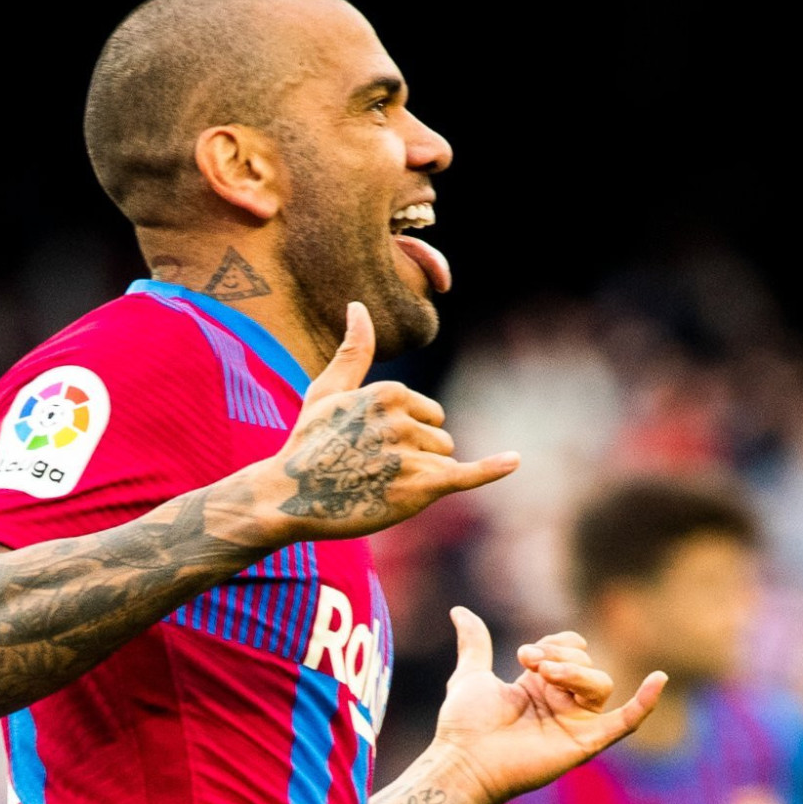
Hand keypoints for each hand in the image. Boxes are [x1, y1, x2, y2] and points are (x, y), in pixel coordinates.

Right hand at [223, 304, 518, 544]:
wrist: (288, 496)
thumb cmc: (306, 444)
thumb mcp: (327, 391)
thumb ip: (353, 351)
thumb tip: (358, 306)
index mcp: (389, 391)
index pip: (427, 414)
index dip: (403, 435)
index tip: (366, 448)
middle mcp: (403, 418)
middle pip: (440, 438)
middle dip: (416, 455)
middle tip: (370, 470)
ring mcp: (411, 452)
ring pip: (443, 462)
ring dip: (420, 477)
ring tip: (377, 486)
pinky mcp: (419, 486)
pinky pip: (465, 474)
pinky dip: (492, 469)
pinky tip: (514, 461)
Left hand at [429, 606, 665, 803]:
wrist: (462, 759)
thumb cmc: (464, 726)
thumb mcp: (471, 675)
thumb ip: (475, 643)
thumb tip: (459, 611)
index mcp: (543, 688)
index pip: (573, 649)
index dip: (557, 642)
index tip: (524, 654)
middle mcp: (563, 705)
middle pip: (588, 664)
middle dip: (559, 654)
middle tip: (528, 661)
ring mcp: (576, 725)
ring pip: (601, 683)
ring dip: (575, 671)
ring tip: (543, 673)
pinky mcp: (584, 744)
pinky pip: (625, 722)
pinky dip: (645, 703)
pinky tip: (658, 679)